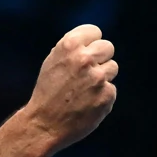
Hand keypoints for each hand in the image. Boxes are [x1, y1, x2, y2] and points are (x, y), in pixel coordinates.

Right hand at [24, 24, 117, 151]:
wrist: (44, 124)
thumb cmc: (48, 91)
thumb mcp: (53, 61)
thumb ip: (73, 48)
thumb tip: (94, 41)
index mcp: (69, 45)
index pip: (95, 32)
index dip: (90, 43)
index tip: (84, 53)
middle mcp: (84, 59)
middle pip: (108, 47)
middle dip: (100, 58)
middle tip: (87, 72)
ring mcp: (98, 77)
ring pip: (112, 68)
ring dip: (102, 77)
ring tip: (84, 89)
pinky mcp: (107, 95)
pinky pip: (111, 89)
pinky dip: (102, 96)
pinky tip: (87, 103)